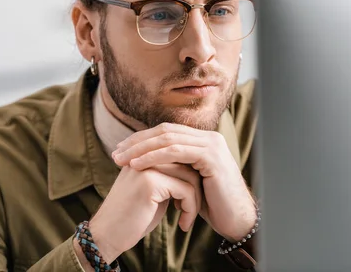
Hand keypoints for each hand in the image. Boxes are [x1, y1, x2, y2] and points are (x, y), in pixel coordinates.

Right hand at [85, 163, 201, 262]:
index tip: (191, 200)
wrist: (106, 236)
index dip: (192, 178)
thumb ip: (169, 176)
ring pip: (190, 176)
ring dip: (195, 201)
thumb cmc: (133, 217)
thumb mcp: (153, 191)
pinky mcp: (151, 183)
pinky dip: (190, 209)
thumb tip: (196, 170)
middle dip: (196, 188)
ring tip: (187, 217)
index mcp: (144, 154)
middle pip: (189, 163)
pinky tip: (183, 225)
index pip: (181, 156)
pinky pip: (186, 190)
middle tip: (192, 210)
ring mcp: (147, 167)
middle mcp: (145, 156)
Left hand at [112, 123, 256, 241]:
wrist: (234, 218)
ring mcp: (211, 144)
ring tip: (122, 160)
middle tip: (116, 153)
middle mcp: (209, 137)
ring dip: (141, 149)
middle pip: (166, 131)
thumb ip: (176, 166)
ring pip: (168, 139)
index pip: (167, 131)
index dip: (142, 138)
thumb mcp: (190, 179)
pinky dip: (154, 157)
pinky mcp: (211, 156)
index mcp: (203, 139)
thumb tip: (148, 160)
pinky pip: (176, 152)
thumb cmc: (212, 203)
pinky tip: (138, 165)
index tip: (121, 150)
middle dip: (138, 141)